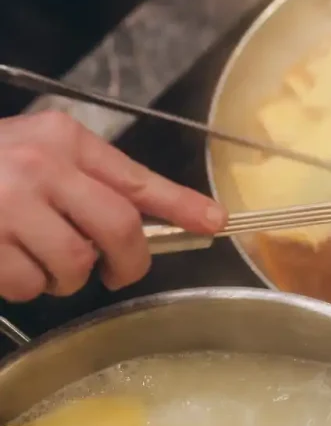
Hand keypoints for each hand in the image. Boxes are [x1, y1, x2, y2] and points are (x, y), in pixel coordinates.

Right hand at [0, 111, 226, 302]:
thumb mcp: (41, 151)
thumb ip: (90, 180)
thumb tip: (149, 226)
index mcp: (63, 140)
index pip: (137, 178)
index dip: (182, 204)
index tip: (215, 222)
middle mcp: (39, 168)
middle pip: (118, 228)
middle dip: (129, 260)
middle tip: (120, 271)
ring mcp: (7, 206)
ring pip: (73, 264)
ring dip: (66, 277)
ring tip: (45, 259)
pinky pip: (26, 284)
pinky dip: (26, 285)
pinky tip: (10, 262)